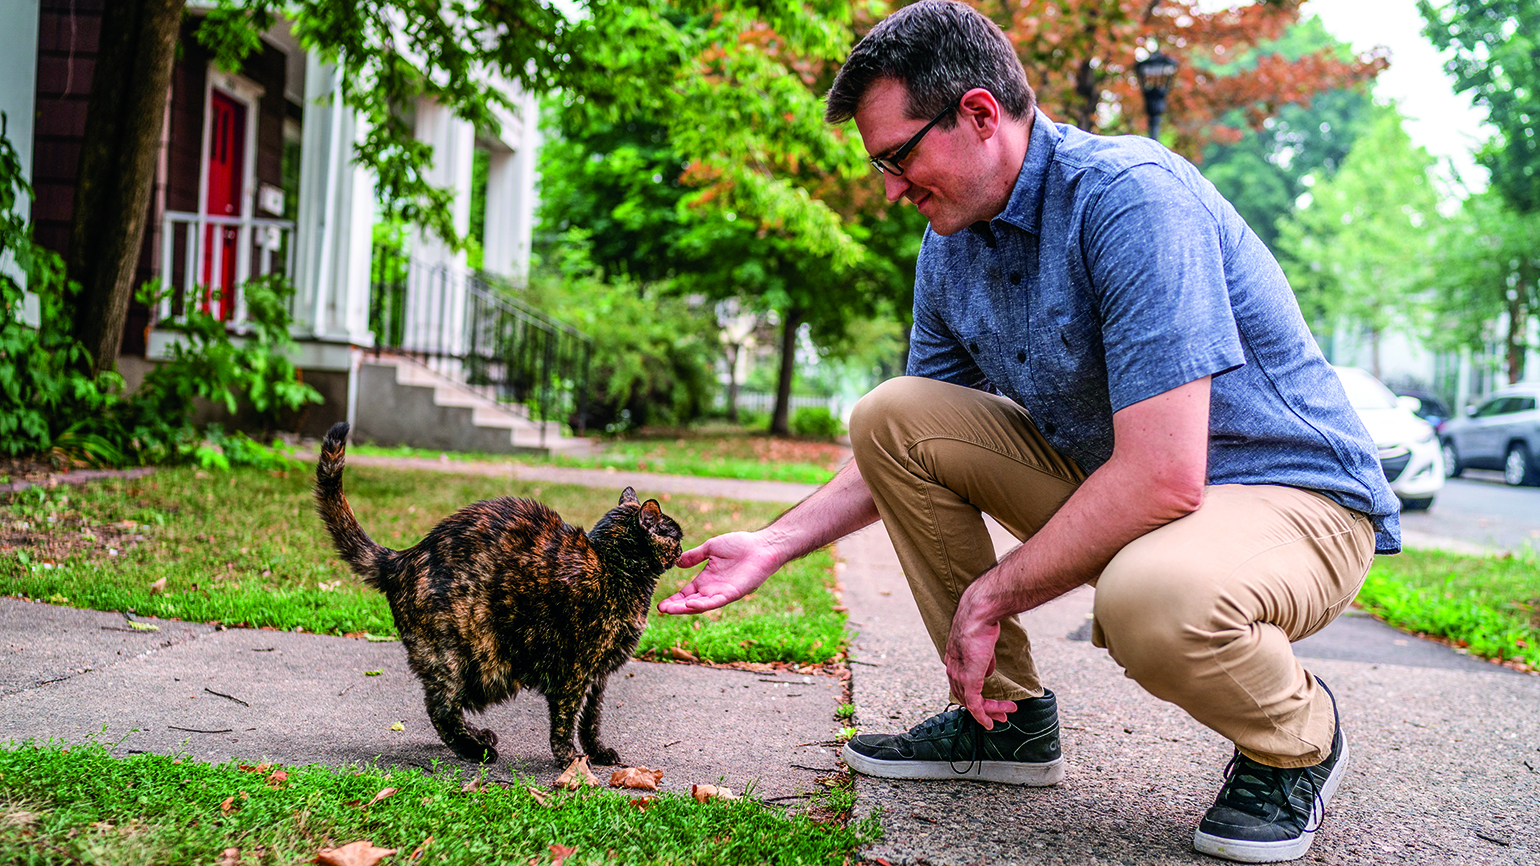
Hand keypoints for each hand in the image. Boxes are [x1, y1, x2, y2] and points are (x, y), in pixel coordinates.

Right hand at [658, 531, 782, 613]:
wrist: (761, 545)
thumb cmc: (740, 544)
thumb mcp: (711, 548)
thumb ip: (694, 556)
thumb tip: (677, 562)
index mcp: (707, 579)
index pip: (687, 593)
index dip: (674, 599)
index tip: (660, 604)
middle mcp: (713, 589)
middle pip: (691, 602)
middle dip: (675, 606)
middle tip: (660, 609)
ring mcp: (723, 593)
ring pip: (701, 605)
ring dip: (685, 608)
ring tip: (669, 610)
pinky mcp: (733, 593)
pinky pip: (716, 602)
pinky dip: (703, 604)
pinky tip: (690, 604)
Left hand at [944, 590, 1016, 728]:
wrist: (979, 614)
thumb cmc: (981, 622)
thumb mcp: (983, 645)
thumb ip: (984, 661)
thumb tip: (988, 671)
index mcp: (954, 661)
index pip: (962, 684)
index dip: (975, 696)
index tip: (990, 704)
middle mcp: (953, 670)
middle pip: (965, 697)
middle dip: (984, 708)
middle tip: (1000, 716)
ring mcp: (960, 675)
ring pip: (972, 703)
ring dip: (990, 711)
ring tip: (1006, 715)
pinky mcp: (969, 678)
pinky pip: (974, 704)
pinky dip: (982, 716)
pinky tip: (991, 722)